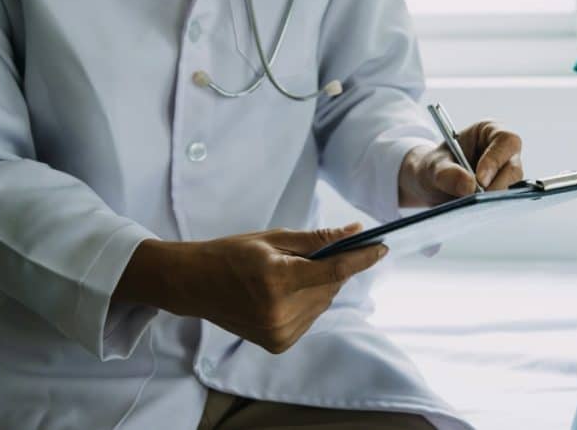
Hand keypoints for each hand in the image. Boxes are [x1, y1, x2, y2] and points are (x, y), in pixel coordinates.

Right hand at [115, 223, 385, 353]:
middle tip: (316, 254)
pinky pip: (310, 318)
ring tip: (290, 274)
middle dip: (333, 269)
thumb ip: (316, 239)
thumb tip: (354, 231)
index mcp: (277, 279)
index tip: (382, 248)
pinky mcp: (277, 344)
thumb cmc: (231, 254)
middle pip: (330, 289)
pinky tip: (284, 293)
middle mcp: (279, 311)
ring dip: (319, 287)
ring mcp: (278, 332)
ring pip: (322, 304)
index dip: (362, 259)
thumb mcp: (272, 239)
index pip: (333, 272)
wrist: (193, 285)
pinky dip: (307, 303)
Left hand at [399, 120, 522, 205]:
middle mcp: (503, 152)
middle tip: (477, 198)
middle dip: (497, 186)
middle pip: (514, 168)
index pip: (506, 141)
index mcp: (490, 132)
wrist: (431, 184)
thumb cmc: (435, 167)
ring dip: (493, 199)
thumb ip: (448, 174)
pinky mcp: (503, 193)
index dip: (496, 160)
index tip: (480, 180)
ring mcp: (506, 174)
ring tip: (470, 204)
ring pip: (512, 188)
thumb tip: (469, 186)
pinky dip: (491, 208)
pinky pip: (505, 203)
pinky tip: (476, 211)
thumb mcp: (434, 166)